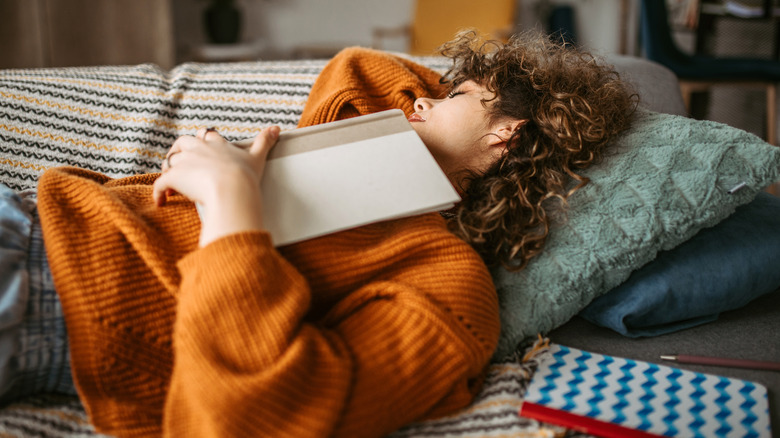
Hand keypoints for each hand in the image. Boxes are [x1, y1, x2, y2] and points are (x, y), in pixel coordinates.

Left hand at [153, 126, 279, 246]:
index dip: (203, 141)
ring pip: (170, 162)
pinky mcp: (174, 178)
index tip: (202, 149)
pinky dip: (159, 193)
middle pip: (183, 143)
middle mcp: (198, 150)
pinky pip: (160, 184)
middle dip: (179, 151)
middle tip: (181, 164)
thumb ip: (265, 141)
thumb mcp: (257, 156)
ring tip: (173, 186)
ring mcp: (185, 163)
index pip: (206, 136)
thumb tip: (277, 127)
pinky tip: (162, 202)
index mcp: (217, 145)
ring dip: (169, 172)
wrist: (232, 189)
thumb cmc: (245, 175)